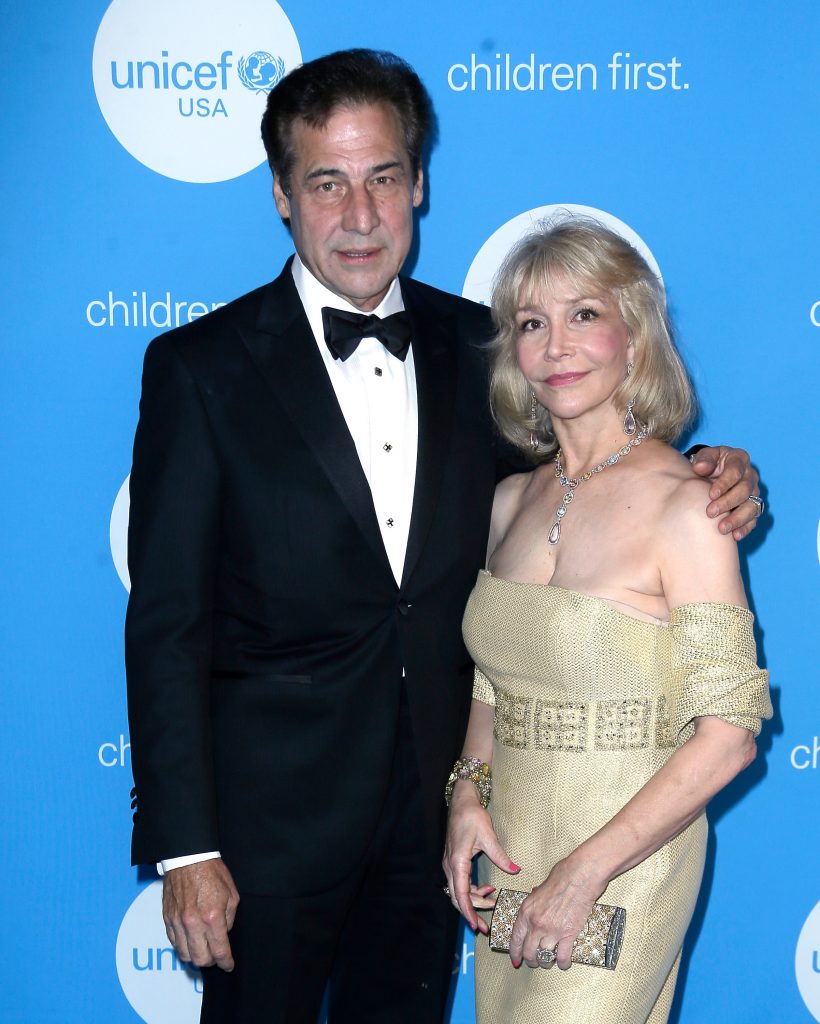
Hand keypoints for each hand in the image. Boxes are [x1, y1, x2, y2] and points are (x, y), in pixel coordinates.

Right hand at [162, 858, 239, 970]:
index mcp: (212, 917)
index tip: (228, 965)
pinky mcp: (167, 919)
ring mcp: (177, 922)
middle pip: (200, 959)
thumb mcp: (231, 894)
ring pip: (185, 955)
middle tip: (217, 956)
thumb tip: (224, 933)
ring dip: (196, 956)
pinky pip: (174, 943)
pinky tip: (191, 940)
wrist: (188, 858)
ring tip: (203, 949)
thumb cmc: (212, 873)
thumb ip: (229, 918)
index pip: (219, 951)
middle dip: (212, 962)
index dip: (226, 962)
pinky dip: (183, 946)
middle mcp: (193, 923)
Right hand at [443, 782, 518, 934]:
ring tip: (492, 904)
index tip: (476, 926)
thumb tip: (515, 871)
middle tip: (485, 928)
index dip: (468, 912)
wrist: (461, 802)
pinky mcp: (455, 862)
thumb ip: (500, 856)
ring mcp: (451, 865)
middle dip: (471, 914)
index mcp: (457, 862)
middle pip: (457, 898)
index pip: (461, 894)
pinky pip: (461, 883)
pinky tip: (487, 889)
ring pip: (459, 892)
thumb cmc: (472, 816)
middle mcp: (450, 866)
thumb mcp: (488, 836)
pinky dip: (473, 891)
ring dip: (474, 901)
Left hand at [507, 857, 603, 970]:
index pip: (516, 938)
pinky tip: (563, 963)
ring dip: (546, 963)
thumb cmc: (561, 877)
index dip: (514, 952)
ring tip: (548, 962)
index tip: (515, 960)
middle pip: (528, 952)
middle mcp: (536, 924)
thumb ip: (534, 902)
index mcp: (526, 911)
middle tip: (533, 962)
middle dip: (530, 960)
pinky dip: (562, 963)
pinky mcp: (568, 935)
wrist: (579, 877)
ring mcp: (552, 931)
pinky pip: (562, 957)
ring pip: (544, 957)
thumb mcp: (538, 889)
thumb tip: (535, 907)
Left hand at [690, 445, 760, 539]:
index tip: (711, 494)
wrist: (712, 475)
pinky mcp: (753, 507)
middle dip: (727, 502)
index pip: (735, 471)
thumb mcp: (705, 457)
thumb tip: (699, 468)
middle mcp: (750, 476)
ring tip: (721, 529)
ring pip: (751, 507)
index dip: (724, 483)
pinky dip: (745, 528)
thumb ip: (703, 459)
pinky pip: (753, 520)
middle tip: (710, 512)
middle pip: (744, 490)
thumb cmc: (708, 464)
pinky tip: (734, 536)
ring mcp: (754, 493)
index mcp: (739, 459)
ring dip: (737, 519)